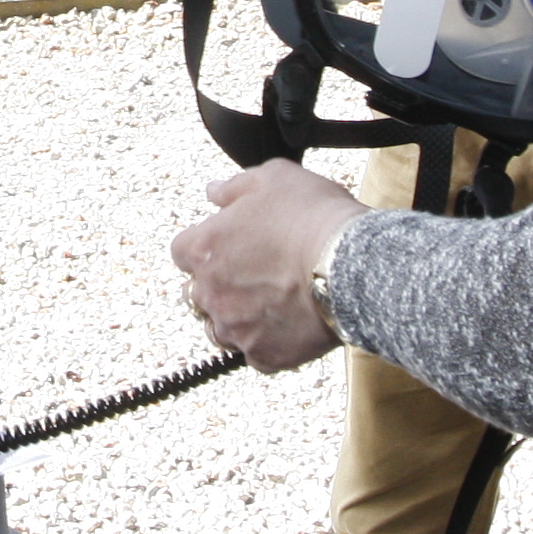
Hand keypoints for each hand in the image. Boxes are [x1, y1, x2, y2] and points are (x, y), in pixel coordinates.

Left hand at [169, 162, 364, 372]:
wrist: (351, 266)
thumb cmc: (312, 217)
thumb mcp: (272, 178)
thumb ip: (234, 187)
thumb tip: (214, 192)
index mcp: (204, 248)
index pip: (182, 251)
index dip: (206, 245)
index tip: (228, 244)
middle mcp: (210, 293)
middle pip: (197, 293)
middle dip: (218, 283)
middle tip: (252, 273)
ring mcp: (235, 328)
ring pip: (220, 329)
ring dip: (235, 317)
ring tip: (267, 303)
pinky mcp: (264, 355)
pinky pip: (254, 354)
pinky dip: (266, 343)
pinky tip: (285, 326)